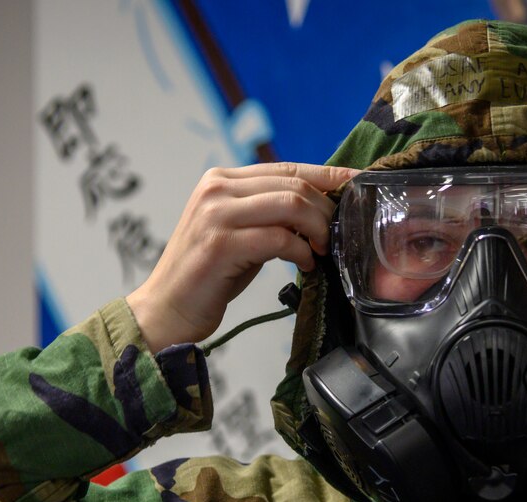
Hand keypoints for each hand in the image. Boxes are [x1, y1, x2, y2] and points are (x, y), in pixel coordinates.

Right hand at [126, 162, 357, 351]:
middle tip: (337, 237)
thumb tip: (321, 208)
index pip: (288, 168)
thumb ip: (270, 213)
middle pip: (293, 184)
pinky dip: (300, 252)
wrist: (167, 309)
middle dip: (326, 211)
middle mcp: (216, 189)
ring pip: (290, 206)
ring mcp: (216, 214)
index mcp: (221, 179)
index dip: (329, 175)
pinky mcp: (220, 243)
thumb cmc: (210, 274)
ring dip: (317, 230)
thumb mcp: (241, 232)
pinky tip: (304, 265)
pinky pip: (279, 239)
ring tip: (322, 251)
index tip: (359, 182)